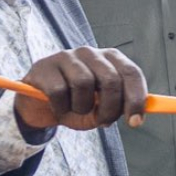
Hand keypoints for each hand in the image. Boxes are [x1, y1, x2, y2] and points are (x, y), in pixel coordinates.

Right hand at [14, 46, 146, 131]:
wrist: (40, 106)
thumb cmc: (76, 104)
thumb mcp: (100, 109)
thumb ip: (119, 108)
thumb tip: (136, 115)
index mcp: (110, 58)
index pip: (131, 73)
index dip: (136, 98)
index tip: (135, 122)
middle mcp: (90, 52)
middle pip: (110, 79)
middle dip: (110, 108)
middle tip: (103, 122)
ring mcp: (66, 56)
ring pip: (83, 83)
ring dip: (82, 107)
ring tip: (76, 110)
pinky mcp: (44, 67)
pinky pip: (59, 91)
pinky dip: (61, 107)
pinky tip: (59, 108)